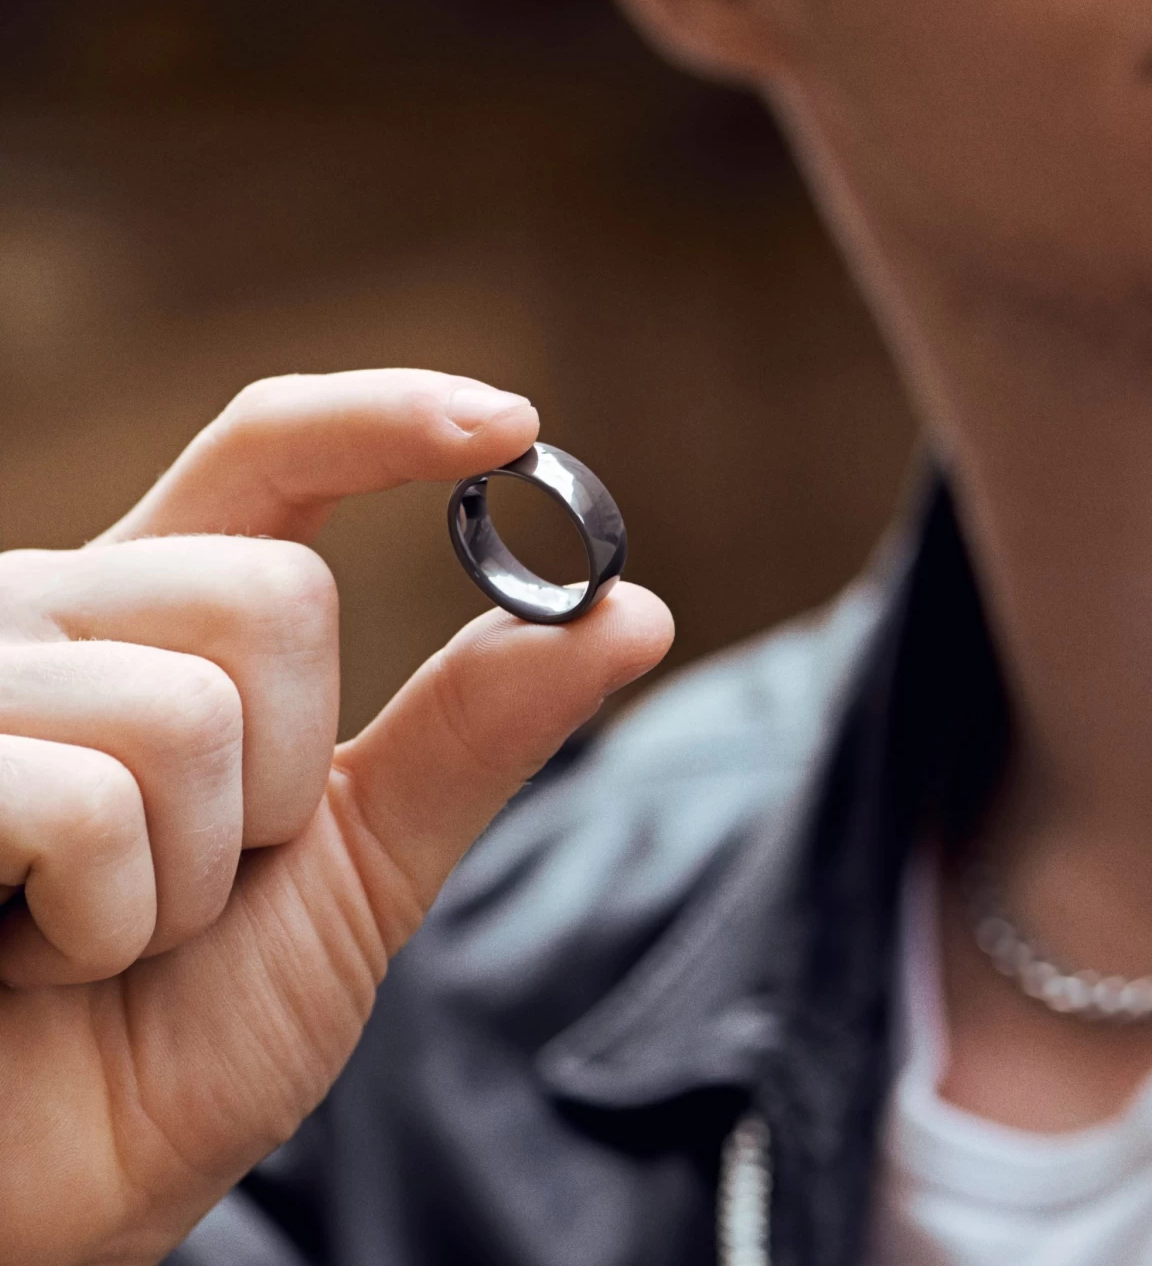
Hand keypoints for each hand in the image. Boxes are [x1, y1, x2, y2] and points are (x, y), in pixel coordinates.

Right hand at [0, 370, 673, 1265]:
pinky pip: (90, 803)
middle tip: (195, 879)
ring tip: (95, 931)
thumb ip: (472, 733)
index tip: (514, 426)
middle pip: (276, 598)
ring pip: (192, 708)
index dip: (386, 421)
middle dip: (283, 784)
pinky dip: (105, 925)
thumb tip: (632, 610)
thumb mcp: (360, 865)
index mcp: (154, 620)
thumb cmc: (180, 1031)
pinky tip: (26, 956)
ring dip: (189, 877)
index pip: (269, 458)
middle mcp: (53, 617)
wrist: (50, 1192)